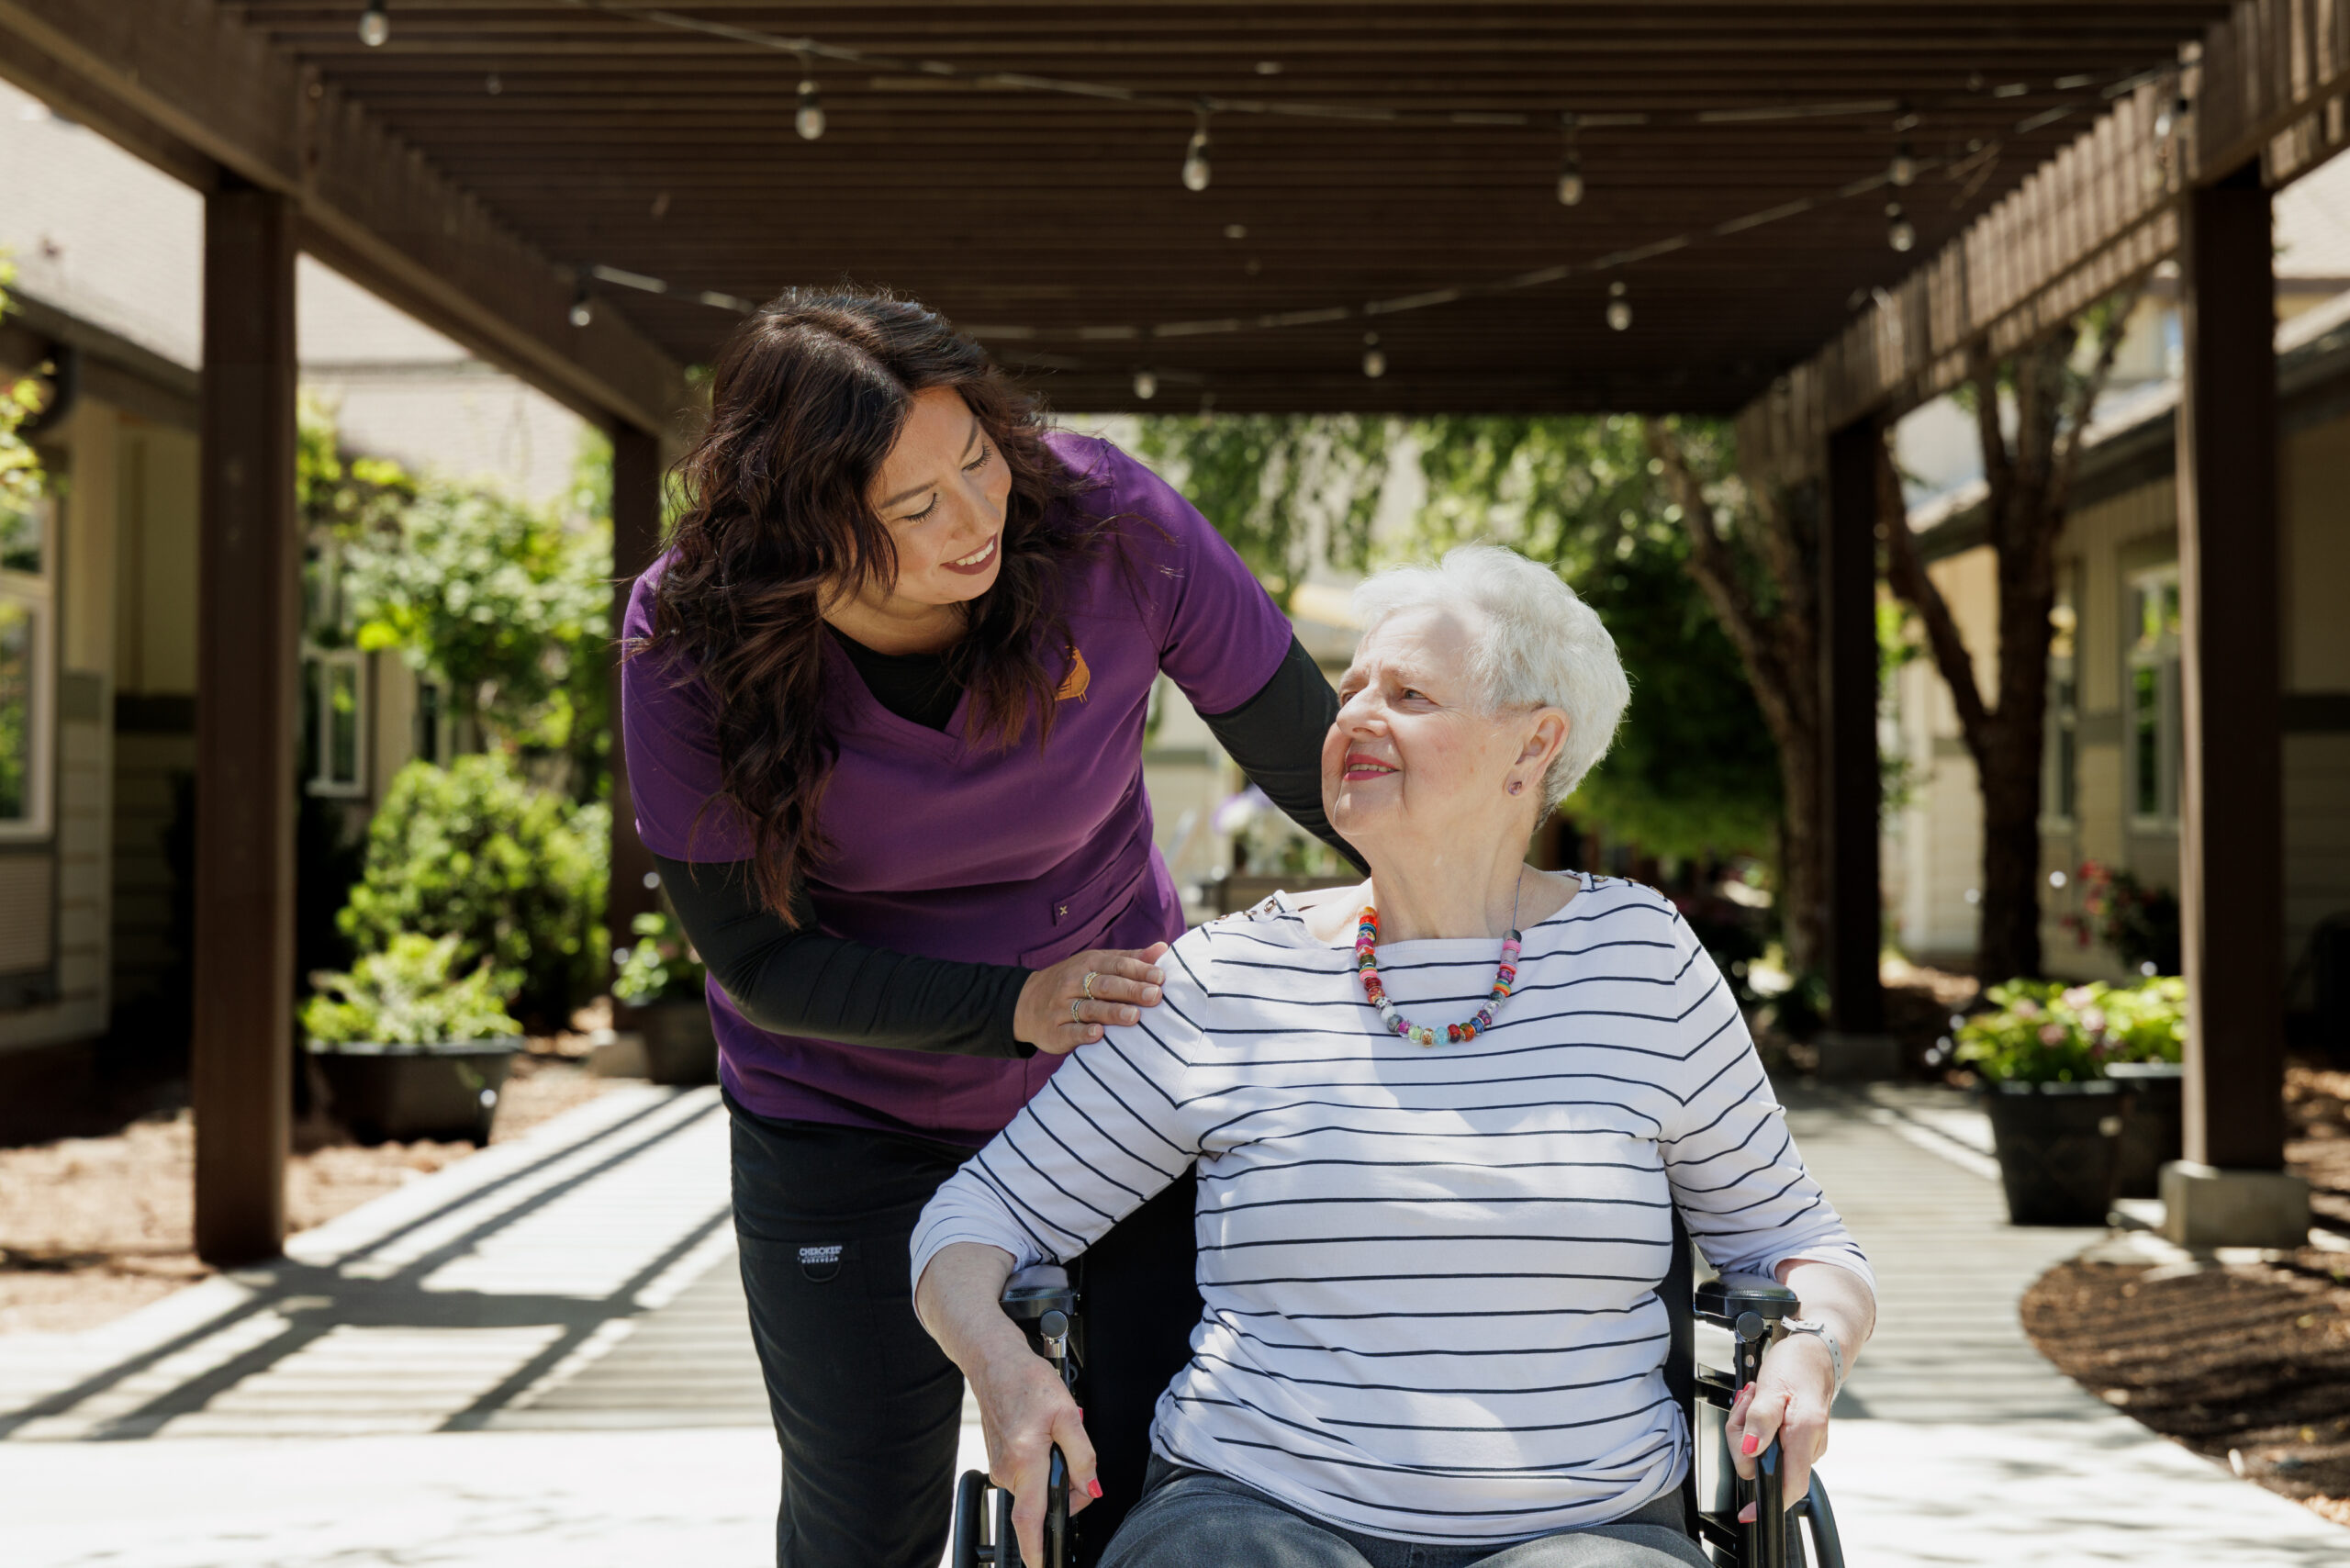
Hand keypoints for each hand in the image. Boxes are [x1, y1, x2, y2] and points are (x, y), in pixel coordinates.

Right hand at [968, 1336, 1098, 1565]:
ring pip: (1037, 1489)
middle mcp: (1007, 1470)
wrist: (994, 1362)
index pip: (1029, 1520)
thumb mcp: (1067, 1413)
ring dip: (1055, 1474)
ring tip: (1057, 1437)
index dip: (1036, 1550)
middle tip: (1077, 1460)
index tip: (1042, 1567)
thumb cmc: (1027, 1381)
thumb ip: (1083, 1455)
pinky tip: (1043, 1438)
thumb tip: (1092, 1489)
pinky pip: (1027, 1477)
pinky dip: (1042, 1466)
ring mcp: (999, 1467)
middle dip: (1067, 1491)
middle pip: (1043, 1503)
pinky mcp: (999, 1461)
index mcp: (1024, 1461)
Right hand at [1014, 943, 1169, 1054]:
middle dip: (1131, 990)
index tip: (1161, 977)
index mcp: (1088, 964)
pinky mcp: (1053, 1031)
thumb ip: (1129, 959)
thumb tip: (1163, 949)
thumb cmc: (1073, 982)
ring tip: (1134, 1016)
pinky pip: (1069, 1031)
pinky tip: (1098, 1034)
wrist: (1025, 1003)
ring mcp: (1061, 1007)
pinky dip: (1083, 1033)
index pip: (1116, 965)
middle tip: (1155, 996)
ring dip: (1112, 1012)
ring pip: (1089, 1009)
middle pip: (1105, 986)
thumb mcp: (1096, 964)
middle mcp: (1073, 983)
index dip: (1139, 970)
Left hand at [1724, 1332, 1836, 1521]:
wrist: (1815, 1353)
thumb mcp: (1770, 1388)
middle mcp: (1810, 1445)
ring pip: (1765, 1453)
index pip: (1790, 1486)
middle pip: (1766, 1466)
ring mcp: (1806, 1444)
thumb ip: (1759, 1421)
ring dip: (1747, 1428)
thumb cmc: (1795, 1366)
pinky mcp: (1800, 1438)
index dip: (1768, 1503)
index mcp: (1805, 1435)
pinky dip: (1757, 1426)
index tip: (1750, 1514)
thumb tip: (1750, 1452)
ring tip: (1753, 1399)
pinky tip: (1760, 1405)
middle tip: (1743, 1407)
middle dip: (1742, 1439)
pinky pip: (1771, 1443)